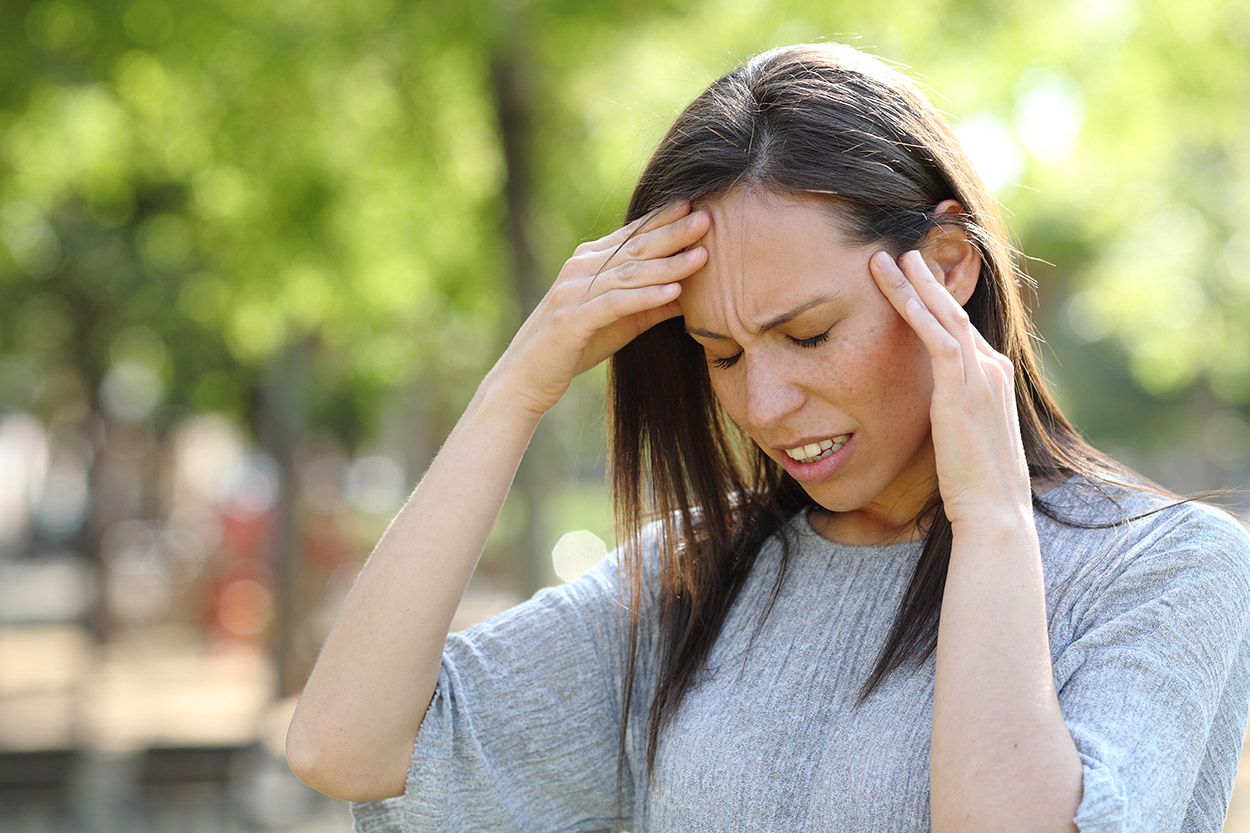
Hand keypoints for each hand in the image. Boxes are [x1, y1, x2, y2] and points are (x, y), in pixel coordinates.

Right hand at [491, 201, 708, 416]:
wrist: (526, 377)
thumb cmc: (574, 348)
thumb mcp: (620, 322)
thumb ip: (651, 304)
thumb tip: (693, 292)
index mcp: (588, 263)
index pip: (632, 235)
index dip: (664, 220)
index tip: (698, 207)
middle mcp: (580, 269)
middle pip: (635, 247)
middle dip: (673, 233)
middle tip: (709, 219)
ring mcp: (574, 292)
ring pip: (629, 273)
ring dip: (668, 263)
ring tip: (702, 255)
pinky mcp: (572, 319)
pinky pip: (615, 303)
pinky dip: (646, 296)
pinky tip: (674, 291)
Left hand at [868, 250, 1030, 525]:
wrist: (994, 508)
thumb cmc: (975, 484)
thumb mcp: (961, 438)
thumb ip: (949, 414)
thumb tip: (928, 412)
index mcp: (993, 378)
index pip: (960, 330)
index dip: (936, 302)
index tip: (913, 280)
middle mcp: (992, 368)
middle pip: (954, 311)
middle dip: (928, 279)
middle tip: (903, 251)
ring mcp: (980, 375)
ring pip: (943, 314)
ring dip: (915, 283)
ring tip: (889, 258)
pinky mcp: (962, 387)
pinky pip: (935, 336)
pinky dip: (914, 308)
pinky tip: (894, 288)